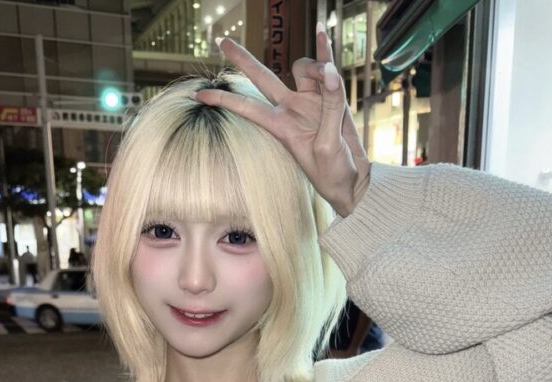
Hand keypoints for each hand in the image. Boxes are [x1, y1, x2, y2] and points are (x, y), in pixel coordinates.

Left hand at [193, 23, 369, 216]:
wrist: (352, 181)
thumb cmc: (332, 174)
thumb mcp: (327, 145)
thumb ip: (329, 106)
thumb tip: (330, 70)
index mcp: (281, 126)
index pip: (247, 107)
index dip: (223, 100)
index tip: (198, 94)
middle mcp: (291, 109)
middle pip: (262, 77)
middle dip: (242, 60)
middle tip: (222, 41)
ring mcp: (310, 100)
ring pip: (303, 68)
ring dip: (317, 66)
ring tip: (332, 78)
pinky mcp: (329, 96)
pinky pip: (326, 66)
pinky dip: (325, 50)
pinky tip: (323, 30)